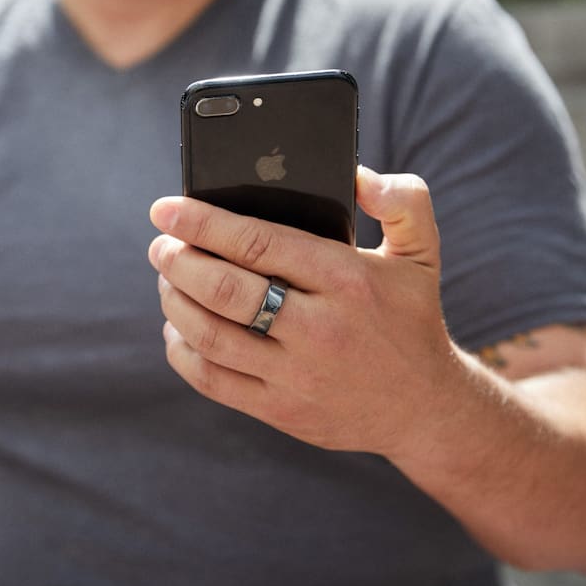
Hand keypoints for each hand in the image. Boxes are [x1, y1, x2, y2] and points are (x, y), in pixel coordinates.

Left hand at [147, 166, 462, 456]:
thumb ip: (401, 200)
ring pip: (211, 335)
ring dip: (175, 301)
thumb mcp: (422, 251)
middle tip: (160, 244)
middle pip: (225, 289)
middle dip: (178, 260)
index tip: (166, 208)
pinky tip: (176, 328)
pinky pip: (212, 381)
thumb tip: (355, 174)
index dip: (202, 222)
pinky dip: (182, 351)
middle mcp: (320, 329)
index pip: (258, 243)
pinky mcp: (281, 411)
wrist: (425, 409)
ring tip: (166, 278)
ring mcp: (297, 375)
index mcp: (347, 280)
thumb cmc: (412, 318)